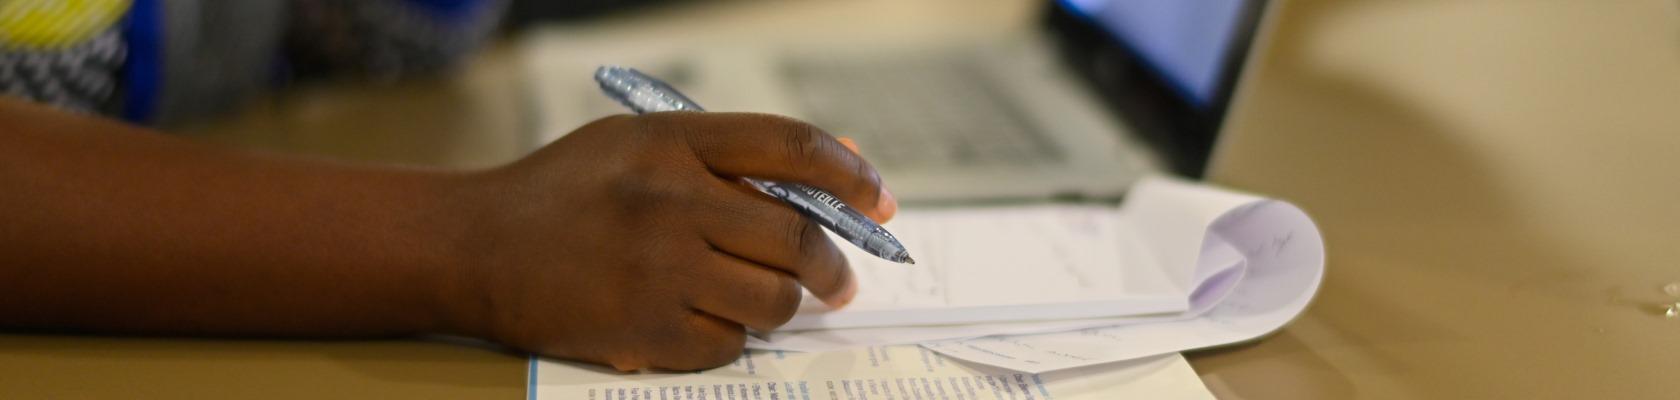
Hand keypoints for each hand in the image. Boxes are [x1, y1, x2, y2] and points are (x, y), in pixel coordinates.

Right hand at [442, 112, 896, 370]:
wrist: (473, 247)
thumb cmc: (566, 193)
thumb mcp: (642, 146)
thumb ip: (730, 155)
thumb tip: (838, 172)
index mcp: (672, 142)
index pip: (791, 148)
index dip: (851, 175)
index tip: (879, 202)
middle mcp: (669, 201)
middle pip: (796, 236)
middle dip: (833, 266)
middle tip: (840, 282)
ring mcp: (656, 269)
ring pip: (772, 300)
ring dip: (782, 306)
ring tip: (760, 300)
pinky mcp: (642, 330)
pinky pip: (728, 345)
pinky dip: (728, 339)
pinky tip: (700, 322)